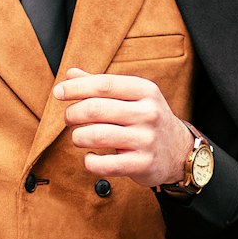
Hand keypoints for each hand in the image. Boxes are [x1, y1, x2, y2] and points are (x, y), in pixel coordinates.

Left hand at [53, 67, 193, 187]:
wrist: (178, 151)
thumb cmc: (146, 119)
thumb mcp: (132, 96)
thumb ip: (101, 85)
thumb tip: (70, 73)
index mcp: (144, 90)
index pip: (104, 84)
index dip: (76, 88)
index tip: (58, 92)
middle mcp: (148, 113)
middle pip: (95, 109)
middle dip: (73, 114)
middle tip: (68, 118)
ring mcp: (146, 139)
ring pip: (96, 136)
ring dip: (78, 137)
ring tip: (78, 137)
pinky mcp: (142, 164)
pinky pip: (104, 165)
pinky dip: (89, 162)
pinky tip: (90, 157)